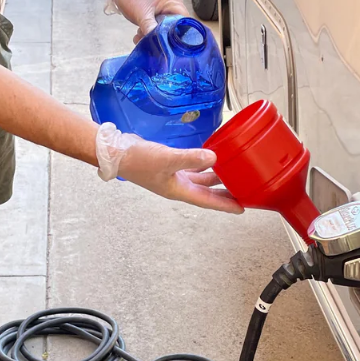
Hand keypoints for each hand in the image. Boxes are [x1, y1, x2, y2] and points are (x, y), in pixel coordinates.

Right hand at [96, 124, 242, 213]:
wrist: (116, 152)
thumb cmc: (138, 160)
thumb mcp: (167, 159)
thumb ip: (191, 158)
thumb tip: (214, 157)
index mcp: (179, 190)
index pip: (208, 201)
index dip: (225, 205)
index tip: (242, 208)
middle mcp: (178, 186)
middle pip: (207, 192)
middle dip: (224, 193)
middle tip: (243, 192)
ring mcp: (173, 176)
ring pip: (200, 179)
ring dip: (216, 178)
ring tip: (233, 174)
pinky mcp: (169, 165)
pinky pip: (192, 168)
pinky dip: (203, 165)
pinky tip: (210, 158)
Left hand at [106, 0, 189, 40]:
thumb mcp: (141, 14)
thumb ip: (150, 29)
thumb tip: (158, 43)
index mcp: (173, 0)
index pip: (184, 20)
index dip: (180, 33)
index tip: (170, 43)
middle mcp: (172, 3)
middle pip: (175, 25)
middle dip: (163, 35)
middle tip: (151, 40)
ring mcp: (165, 7)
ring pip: (165, 26)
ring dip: (154, 34)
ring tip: (141, 35)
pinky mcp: (158, 11)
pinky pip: (158, 24)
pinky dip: (150, 30)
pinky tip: (140, 32)